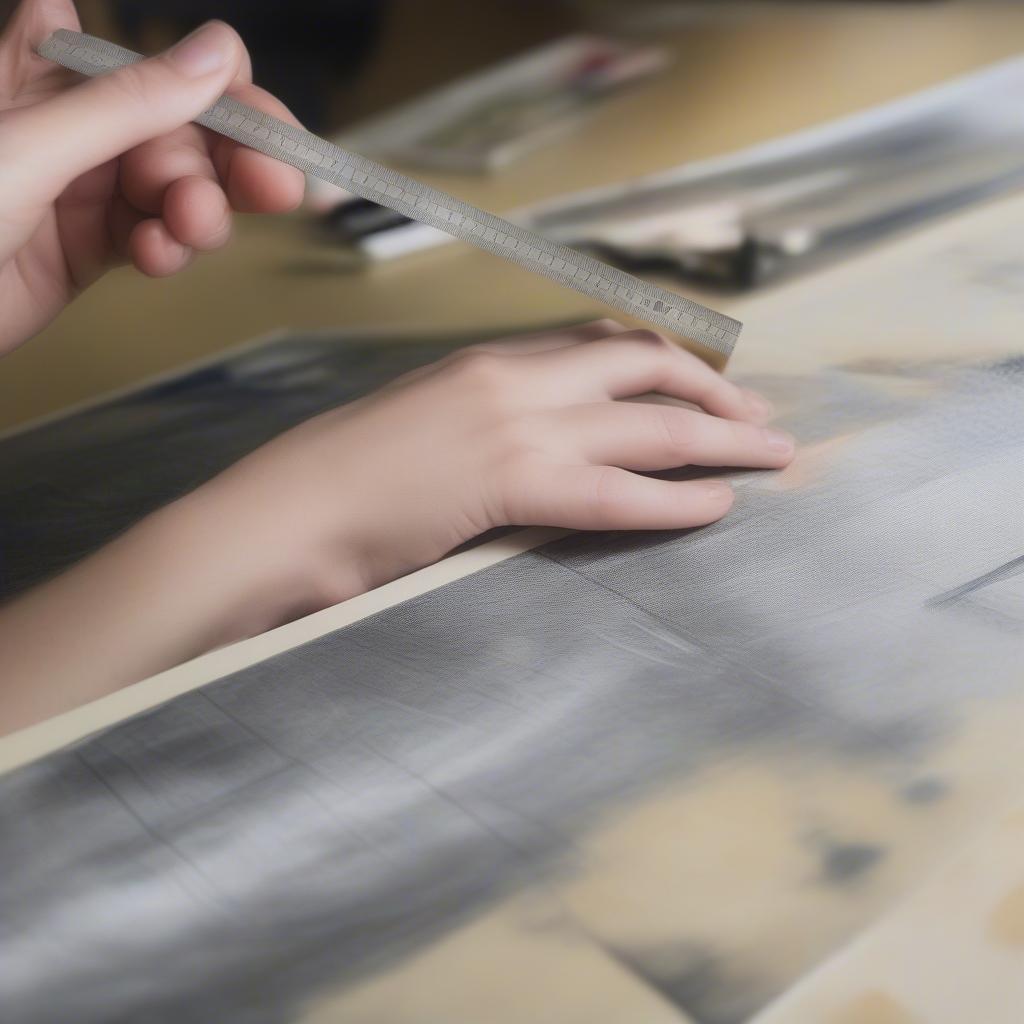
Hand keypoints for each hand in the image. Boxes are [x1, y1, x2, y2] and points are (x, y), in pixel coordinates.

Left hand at [0, 0, 303, 353]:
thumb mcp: (32, 145)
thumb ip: (129, 104)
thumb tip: (215, 54)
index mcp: (50, 69)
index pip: (161, 64)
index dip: (221, 89)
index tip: (261, 128)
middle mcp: (74, 122)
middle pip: (186, 130)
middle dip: (228, 162)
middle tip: (273, 189)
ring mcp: (85, 186)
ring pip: (179, 188)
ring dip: (198, 212)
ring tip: (187, 232)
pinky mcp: (90, 244)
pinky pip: (155, 235)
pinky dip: (169, 248)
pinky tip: (156, 257)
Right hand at [197, 321, 794, 613]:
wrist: (285, 511)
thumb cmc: (340, 480)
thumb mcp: (419, 427)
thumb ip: (479, 422)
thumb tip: (524, 443)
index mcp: (486, 361)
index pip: (597, 342)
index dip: (664, 359)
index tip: (704, 378)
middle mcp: (512, 378)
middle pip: (642, 368)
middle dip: (714, 391)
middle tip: (758, 415)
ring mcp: (515, 426)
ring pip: (649, 424)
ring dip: (723, 438)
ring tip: (772, 454)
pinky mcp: (512, 482)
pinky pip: (619, 491)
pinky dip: (678, 499)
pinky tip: (718, 504)